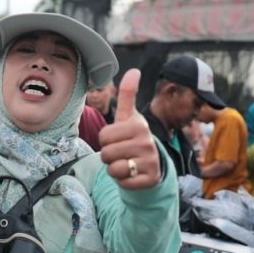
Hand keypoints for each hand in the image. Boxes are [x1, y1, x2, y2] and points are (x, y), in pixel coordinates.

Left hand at [98, 69, 161, 189]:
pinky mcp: (149, 179)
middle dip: (108, 156)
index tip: (117, 139)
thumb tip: (134, 70)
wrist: (149, 166)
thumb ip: (127, 95)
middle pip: (106, 153)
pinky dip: (123, 181)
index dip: (105, 140)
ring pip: (113, 169)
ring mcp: (150, 161)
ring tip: (126, 163)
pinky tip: (132, 174)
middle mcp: (147, 142)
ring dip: (114, 169)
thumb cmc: (132, 138)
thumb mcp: (128, 118)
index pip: (104, 136)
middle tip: (121, 153)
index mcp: (139, 125)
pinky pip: (122, 182)